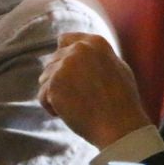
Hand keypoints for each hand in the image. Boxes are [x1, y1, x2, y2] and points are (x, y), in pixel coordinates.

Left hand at [38, 32, 151, 148]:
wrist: (119, 124)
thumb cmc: (121, 100)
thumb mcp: (116, 67)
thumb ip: (95, 56)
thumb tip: (76, 48)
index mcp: (96, 42)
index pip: (65, 39)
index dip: (64, 56)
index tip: (71, 73)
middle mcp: (79, 49)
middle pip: (53, 61)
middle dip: (60, 79)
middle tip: (80, 96)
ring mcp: (65, 65)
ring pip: (45, 78)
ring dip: (55, 93)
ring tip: (77, 105)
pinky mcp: (53, 84)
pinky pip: (42, 96)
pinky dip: (53, 108)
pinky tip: (70, 113)